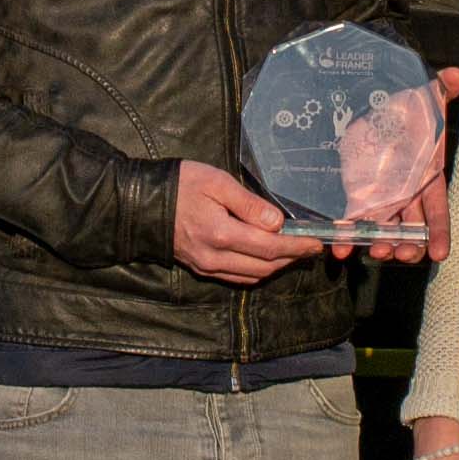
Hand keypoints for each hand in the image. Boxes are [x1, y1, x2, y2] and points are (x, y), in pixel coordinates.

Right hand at [174, 161, 322, 284]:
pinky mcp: (202, 270)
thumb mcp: (217, 182)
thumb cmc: (181, 185)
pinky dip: (258, 270)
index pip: (269, 247)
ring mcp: (207, 267)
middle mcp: (215, 257)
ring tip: (293, 251)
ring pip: (253, 276)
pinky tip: (267, 258)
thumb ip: (249, 204)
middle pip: (265, 266)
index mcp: (221, 234)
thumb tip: (277, 223)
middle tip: (310, 247)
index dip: (296, 246)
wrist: (142, 203)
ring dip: (276, 266)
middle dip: (291, 258)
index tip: (316, 243)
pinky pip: (237, 277)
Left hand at [341, 68, 458, 267]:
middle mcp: (406, 194)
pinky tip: (339, 249)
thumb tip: (457, 73)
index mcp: (427, 178)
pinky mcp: (358, 197)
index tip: (440, 253)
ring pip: (385, 229)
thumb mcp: (423, 97)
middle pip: (412, 228)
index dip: (439, 232)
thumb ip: (441, 89)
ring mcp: (382, 198)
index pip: (438, 210)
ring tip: (373, 254)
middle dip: (408, 244)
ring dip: (380, 244)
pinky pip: (354, 221)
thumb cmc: (406, 107)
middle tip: (400, 255)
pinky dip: (347, 236)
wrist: (373, 107)